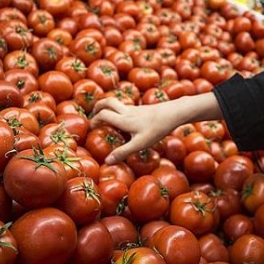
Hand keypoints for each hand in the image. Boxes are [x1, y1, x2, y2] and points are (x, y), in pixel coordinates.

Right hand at [90, 93, 222, 164]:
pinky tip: (125, 122)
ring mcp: (135, 109)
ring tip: (106, 118)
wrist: (173, 113)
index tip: (90, 128)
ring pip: (117, 103)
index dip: (94, 121)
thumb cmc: (157, 129)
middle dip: (98, 106)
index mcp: (123, 119)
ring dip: (109, 108)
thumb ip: (123, 152)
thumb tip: (107, 162)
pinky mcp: (143, 109)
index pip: (102, 115)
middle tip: (93, 114)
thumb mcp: (140, 144)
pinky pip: (126, 108)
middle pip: (108, 101)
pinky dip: (120, 111)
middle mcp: (127, 111)